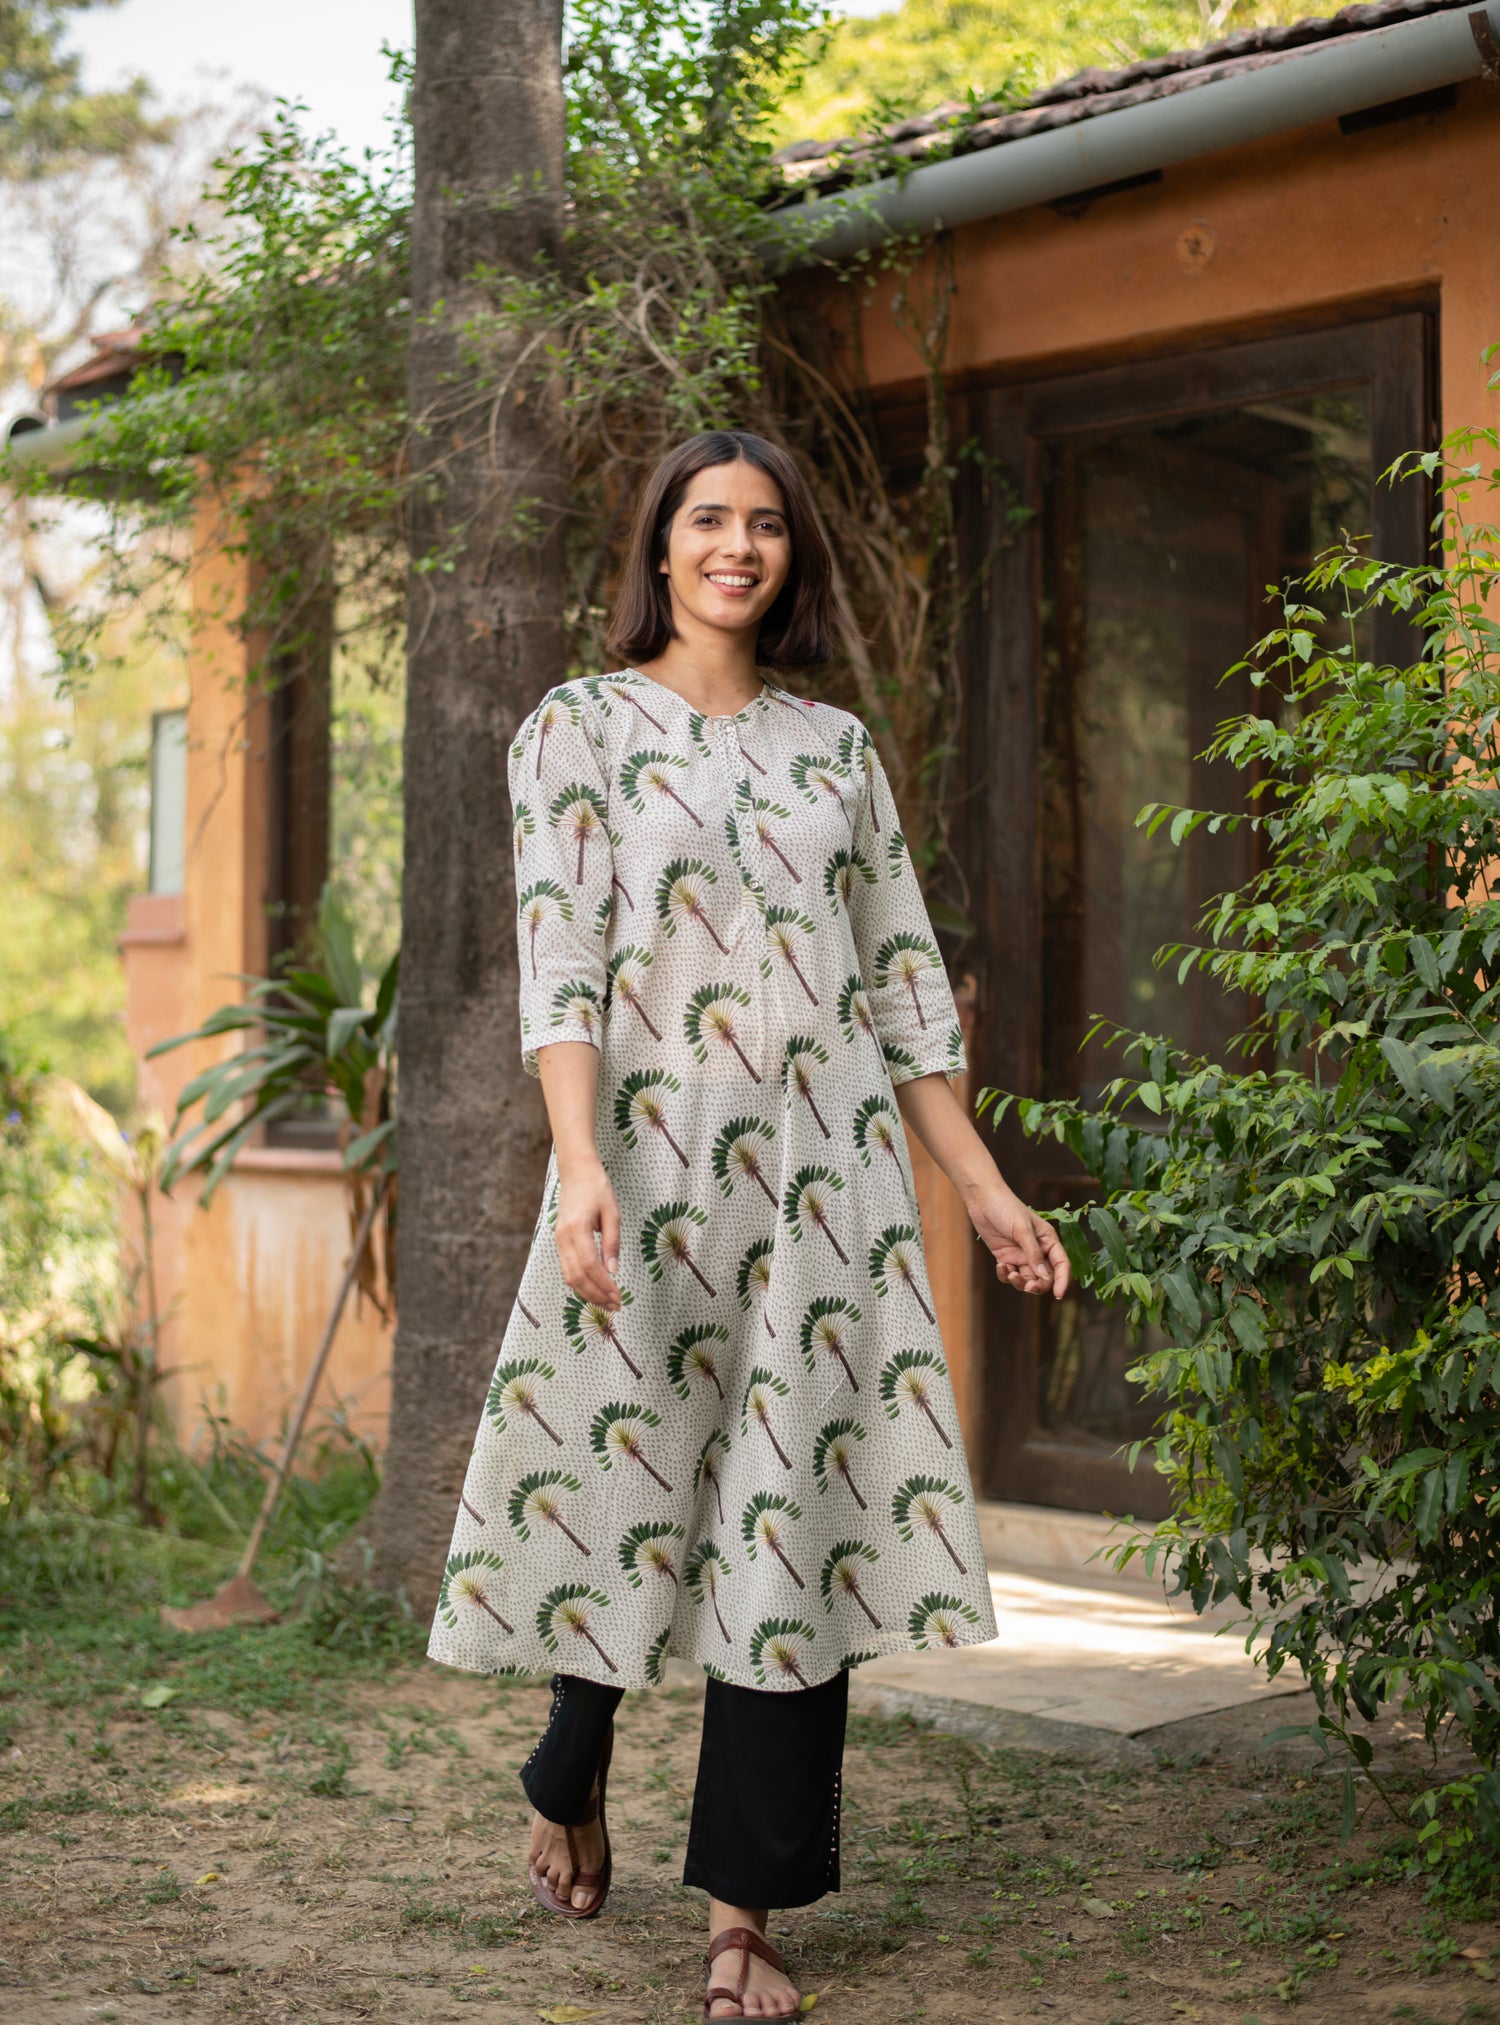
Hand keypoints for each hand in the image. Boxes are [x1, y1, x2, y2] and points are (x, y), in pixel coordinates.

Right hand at [553, 1162, 621, 1309]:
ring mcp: (558, 1240)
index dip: (603, 1285)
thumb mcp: (612, 1213)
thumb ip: (612, 1242)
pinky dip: (580, 1283)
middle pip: (577, 1276)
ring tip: (607, 1303)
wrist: (576, 1173)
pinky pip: (567, 1269)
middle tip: (615, 1306)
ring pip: (569, 1276)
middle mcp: (563, 1237)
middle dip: (596, 1295)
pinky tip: (595, 1290)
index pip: (589, 1265)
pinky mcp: (559, 1242)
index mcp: (577, 1228)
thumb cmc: (597, 1189)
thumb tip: (613, 1271)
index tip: (619, 1297)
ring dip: (588, 1293)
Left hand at [967, 1185, 1069, 1300]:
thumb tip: (1044, 1277)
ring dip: (1020, 1282)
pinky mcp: (1006, 1257)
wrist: (983, 1199)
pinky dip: (1005, 1275)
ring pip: (1027, 1279)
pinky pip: (1009, 1274)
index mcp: (1048, 1240)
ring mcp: (1021, 1255)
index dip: (1062, 1280)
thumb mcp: (1022, 1230)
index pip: (1061, 1264)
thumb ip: (1033, 1254)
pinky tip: (1000, 1266)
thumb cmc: (1006, 1208)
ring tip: (1011, 1274)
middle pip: (1044, 1277)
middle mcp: (1037, 1250)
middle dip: (1038, 1285)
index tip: (1059, 1294)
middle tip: (1028, 1287)